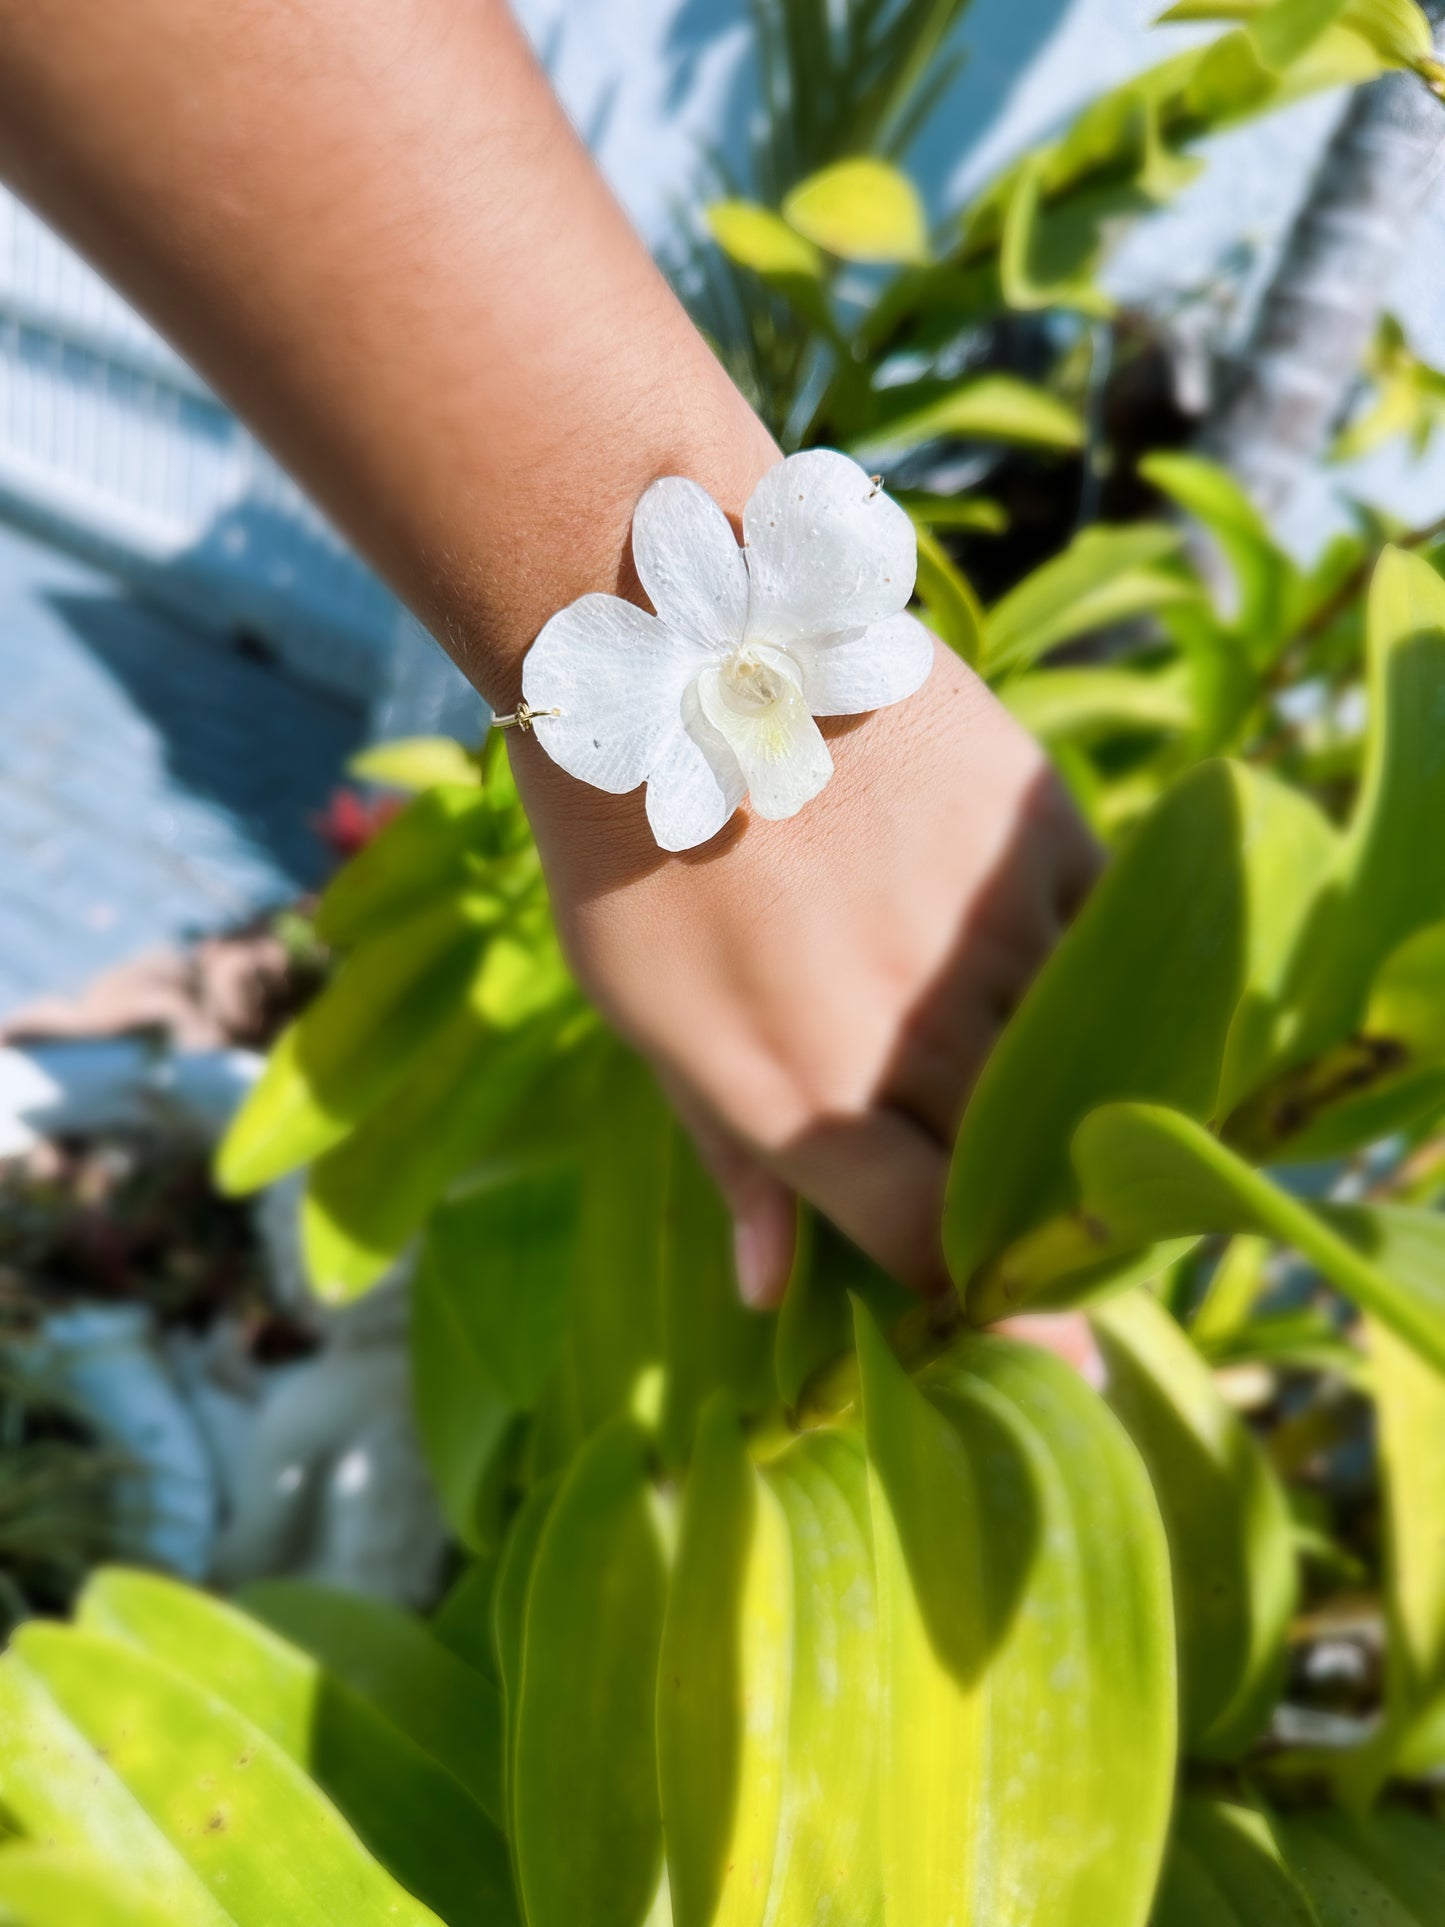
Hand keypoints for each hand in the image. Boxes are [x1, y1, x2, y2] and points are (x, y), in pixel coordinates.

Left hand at [514, 637, 1099, 1304]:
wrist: (677, 649)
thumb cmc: (633, 849)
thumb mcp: (645, 1015)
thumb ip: (730, 1156)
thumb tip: (769, 1291)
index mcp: (805, 1099)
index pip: (934, 1245)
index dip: (979, 1297)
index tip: (1005, 1313)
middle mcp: (915, 1036)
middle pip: (1020, 1171)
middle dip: (1035, 1209)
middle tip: (1038, 1206)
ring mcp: (991, 933)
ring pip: (1079, 1060)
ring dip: (1071, 1089)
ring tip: (1050, 1081)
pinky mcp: (1040, 835)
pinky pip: (1106, 945)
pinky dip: (1092, 974)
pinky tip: (1058, 968)